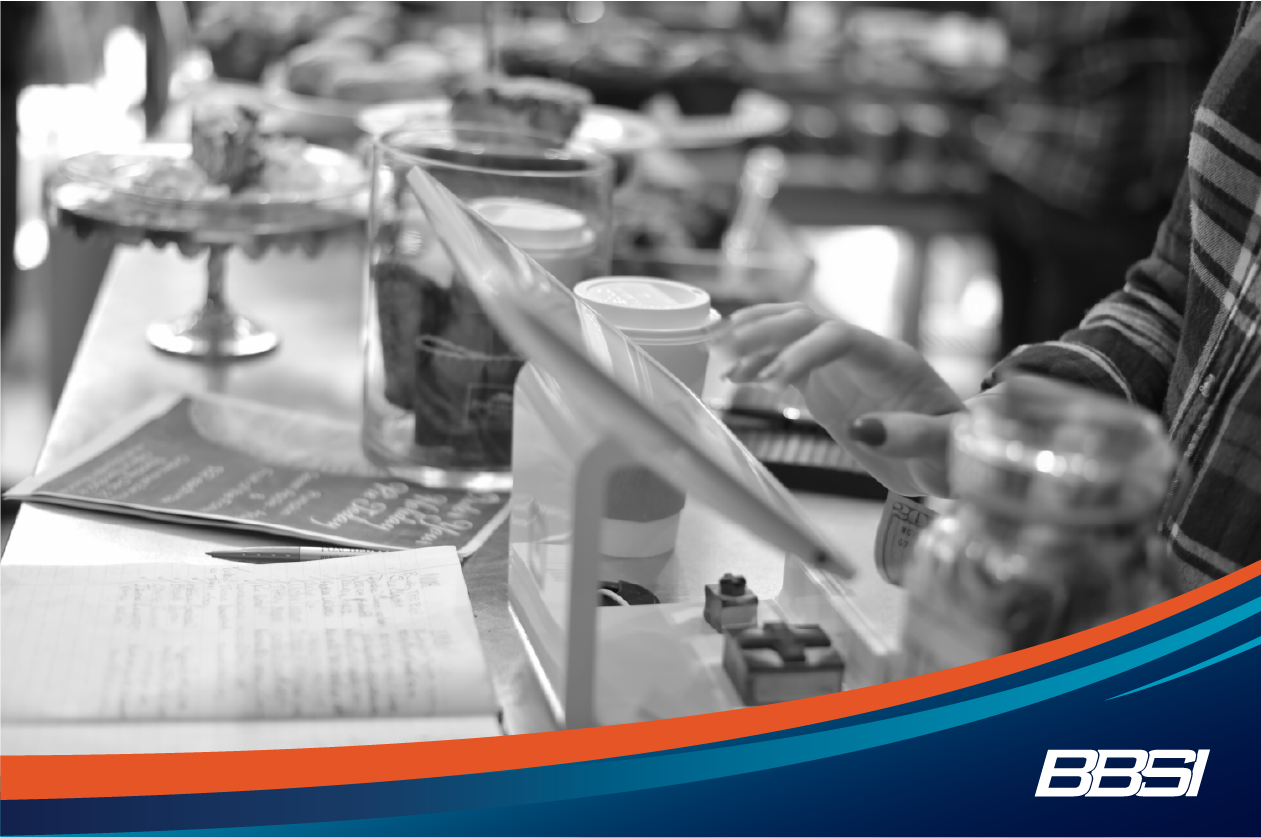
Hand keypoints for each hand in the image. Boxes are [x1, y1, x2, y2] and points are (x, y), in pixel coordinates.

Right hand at [720, 303, 965, 496]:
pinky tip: (732, 375)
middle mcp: (861, 354)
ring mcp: (840, 366)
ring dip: (751, 335)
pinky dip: (757, 363)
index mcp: (892, 361)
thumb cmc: (955, 450)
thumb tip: (865, 428)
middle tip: (722, 349)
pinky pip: (786, 360)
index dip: (803, 351)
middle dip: (762, 330)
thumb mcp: (948, 449)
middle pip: (805, 321)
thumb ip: (913, 436)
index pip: (840, 336)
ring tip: (713, 349)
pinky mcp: (826, 384)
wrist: (949, 455)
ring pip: (790, 332)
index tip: (773, 381)